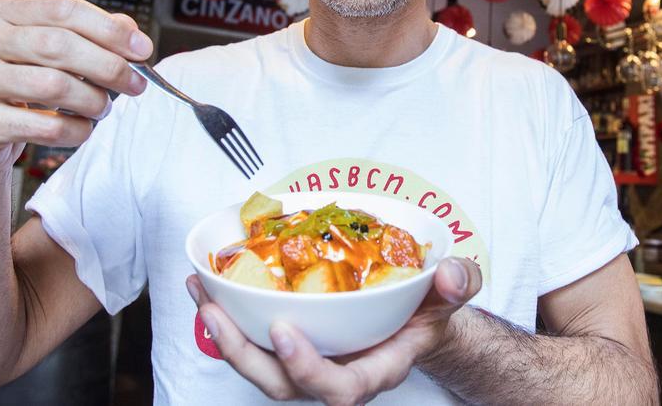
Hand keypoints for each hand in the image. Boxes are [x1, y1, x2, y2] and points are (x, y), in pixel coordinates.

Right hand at [0, 0, 152, 180]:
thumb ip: (88, 34)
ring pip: (53, 86)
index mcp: (0, 12)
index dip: (109, 29)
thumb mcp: (48, 50)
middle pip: (59, 45)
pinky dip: (76, 130)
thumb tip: (130, 31)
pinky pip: (45, 127)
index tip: (142, 48)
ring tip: (102, 107)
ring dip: (93, 101)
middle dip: (108, 66)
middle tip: (134, 83)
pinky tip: (81, 128)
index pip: (62, 9)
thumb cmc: (18, 84)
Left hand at [186, 258, 481, 405]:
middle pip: (282, 386)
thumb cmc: (431, 310)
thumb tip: (452, 274)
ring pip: (259, 367)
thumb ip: (460, 284)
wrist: (416, 316)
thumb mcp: (453, 294)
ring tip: (201, 295)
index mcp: (377, 369)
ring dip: (224, 335)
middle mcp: (336, 374)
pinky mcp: (289, 344)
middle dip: (244, 355)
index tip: (284, 330)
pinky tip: (206, 284)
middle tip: (217, 314)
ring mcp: (309, 361)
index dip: (308, 368)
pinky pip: (252, 341)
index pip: (340, 388)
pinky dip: (226, 315)